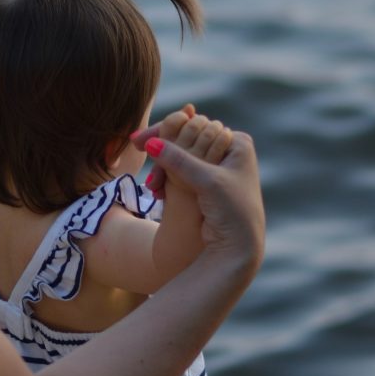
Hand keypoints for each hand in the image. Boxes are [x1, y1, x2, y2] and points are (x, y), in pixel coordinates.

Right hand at [133, 118, 263, 266]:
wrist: (238, 248)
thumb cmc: (232, 211)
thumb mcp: (206, 181)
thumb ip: (179, 160)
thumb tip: (152, 142)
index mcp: (237, 143)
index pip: (196, 127)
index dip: (165, 131)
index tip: (138, 140)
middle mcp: (229, 152)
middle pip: (187, 141)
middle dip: (162, 152)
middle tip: (136, 151)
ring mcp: (219, 168)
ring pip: (182, 158)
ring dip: (163, 168)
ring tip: (153, 187)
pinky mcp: (209, 186)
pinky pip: (182, 173)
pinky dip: (168, 178)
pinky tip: (158, 191)